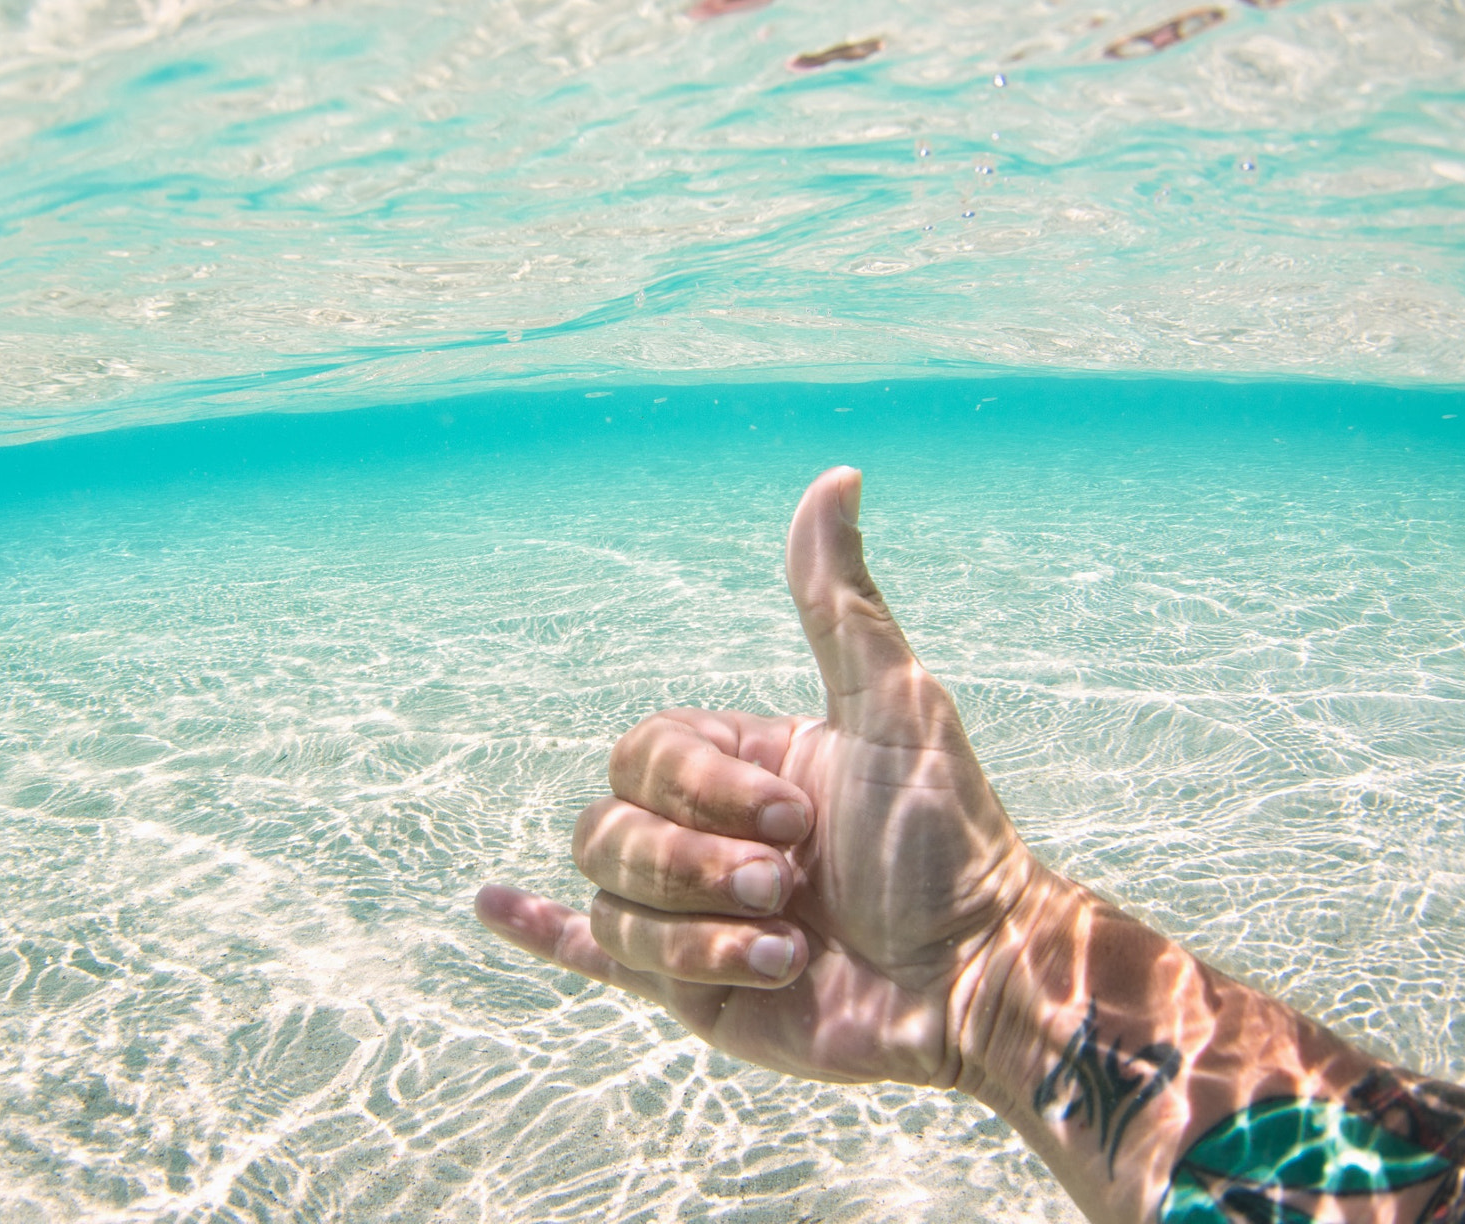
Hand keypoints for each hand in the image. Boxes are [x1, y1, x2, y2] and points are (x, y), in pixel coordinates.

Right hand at [475, 466, 1054, 1088]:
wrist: (975, 983)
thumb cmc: (947, 844)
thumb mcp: (894, 708)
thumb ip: (838, 602)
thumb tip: (839, 476)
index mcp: (742, 766)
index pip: (646, 754)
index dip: (703, 790)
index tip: (800, 820)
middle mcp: (707, 833)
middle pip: (606, 829)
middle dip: (695, 865)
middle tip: (792, 890)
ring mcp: (692, 914)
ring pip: (611, 904)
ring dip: (698, 933)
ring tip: (788, 951)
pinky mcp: (690, 988)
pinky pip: (590, 953)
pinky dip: (539, 932)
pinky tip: (489, 904)